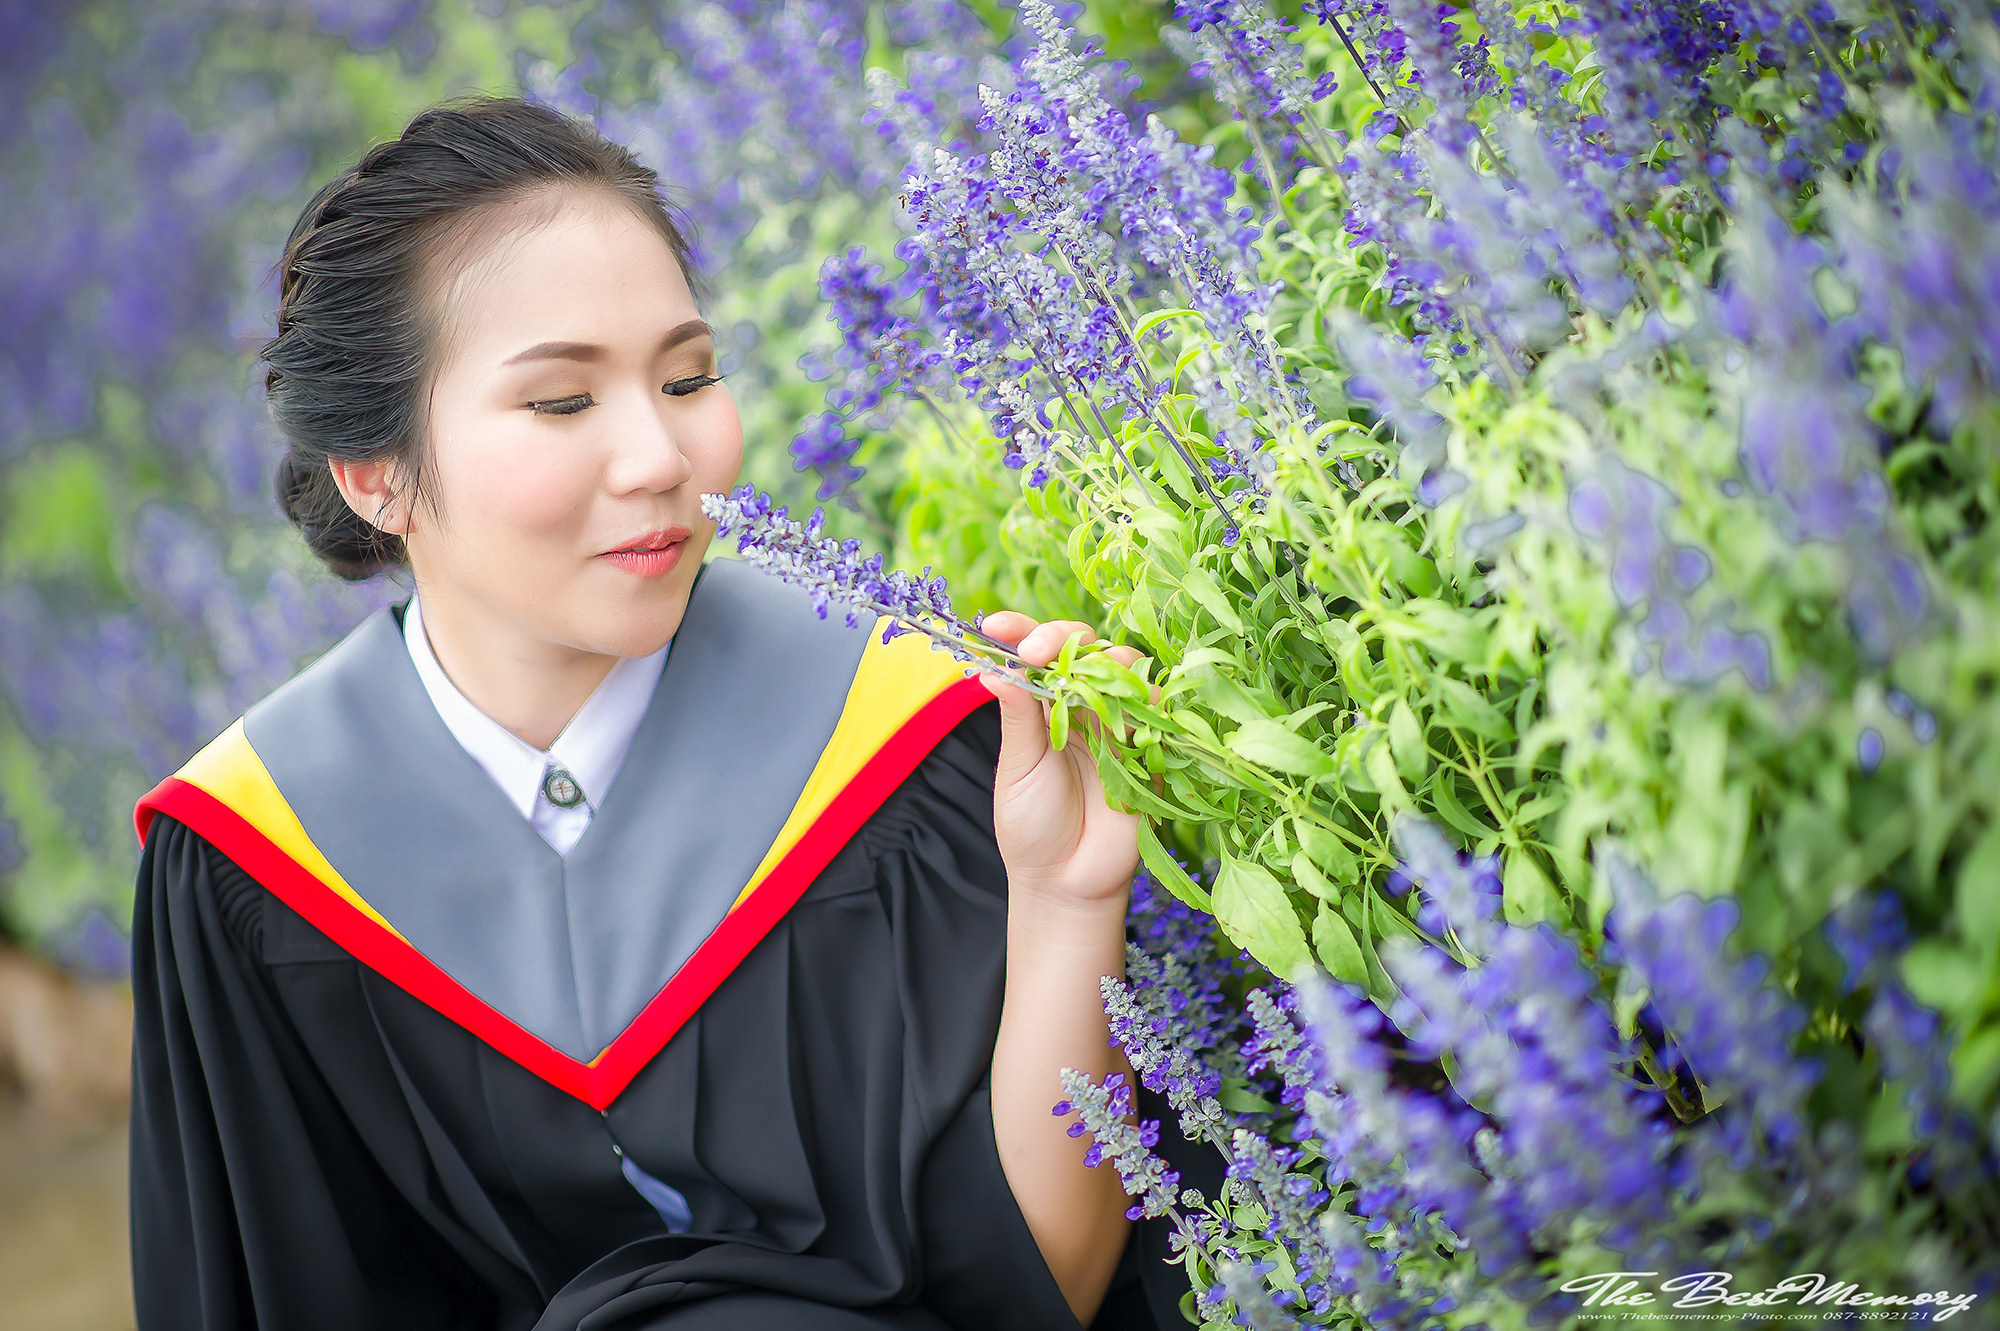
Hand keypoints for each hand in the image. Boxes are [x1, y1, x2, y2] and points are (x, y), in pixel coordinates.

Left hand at [975, 612, 1143, 909]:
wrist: (1068, 882)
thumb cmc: (1033, 826)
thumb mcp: (1018, 769)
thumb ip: (1018, 718)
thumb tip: (994, 669)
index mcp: (1044, 704)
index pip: (1036, 653)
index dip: (1020, 631)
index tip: (994, 625)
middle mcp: (1083, 704)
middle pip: (1085, 646)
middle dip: (1062, 637)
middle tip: (1038, 652)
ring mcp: (1119, 723)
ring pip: (1125, 667)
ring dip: (1105, 662)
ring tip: (1079, 682)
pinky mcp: (1151, 746)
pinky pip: (1157, 709)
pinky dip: (1143, 700)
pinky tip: (1123, 712)